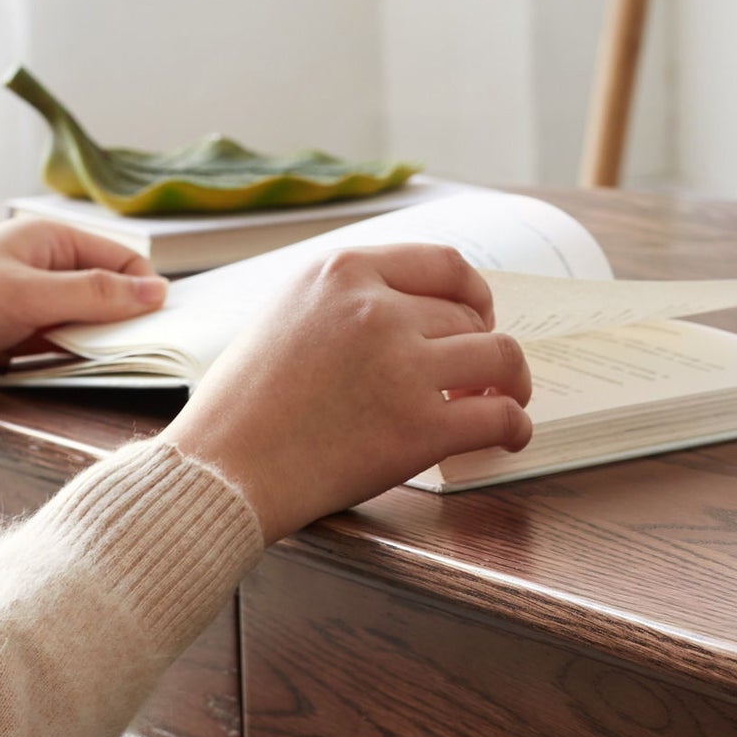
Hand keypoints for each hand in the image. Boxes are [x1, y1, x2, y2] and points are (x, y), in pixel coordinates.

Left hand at [0, 219, 168, 402]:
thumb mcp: (29, 296)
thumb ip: (95, 296)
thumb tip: (159, 291)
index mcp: (49, 239)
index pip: (121, 261)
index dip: (144, 292)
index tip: (158, 328)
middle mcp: (47, 266)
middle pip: (111, 291)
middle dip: (127, 319)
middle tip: (139, 352)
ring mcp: (36, 302)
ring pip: (92, 321)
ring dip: (103, 342)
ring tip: (111, 363)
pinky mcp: (24, 334)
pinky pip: (69, 343)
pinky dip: (81, 356)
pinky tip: (86, 369)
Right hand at [162, 244, 531, 541]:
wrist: (220, 471)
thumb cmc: (239, 409)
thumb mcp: (283, 317)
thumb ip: (344, 304)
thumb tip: (407, 317)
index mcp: (343, 271)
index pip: (444, 265)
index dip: (472, 297)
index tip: (475, 321)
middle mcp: (377, 308)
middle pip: (469, 318)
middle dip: (480, 349)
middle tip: (475, 381)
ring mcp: (402, 366)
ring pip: (498, 357)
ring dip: (510, 382)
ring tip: (504, 402)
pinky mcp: (419, 427)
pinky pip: (499, 416)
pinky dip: (516, 426)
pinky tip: (509, 436)